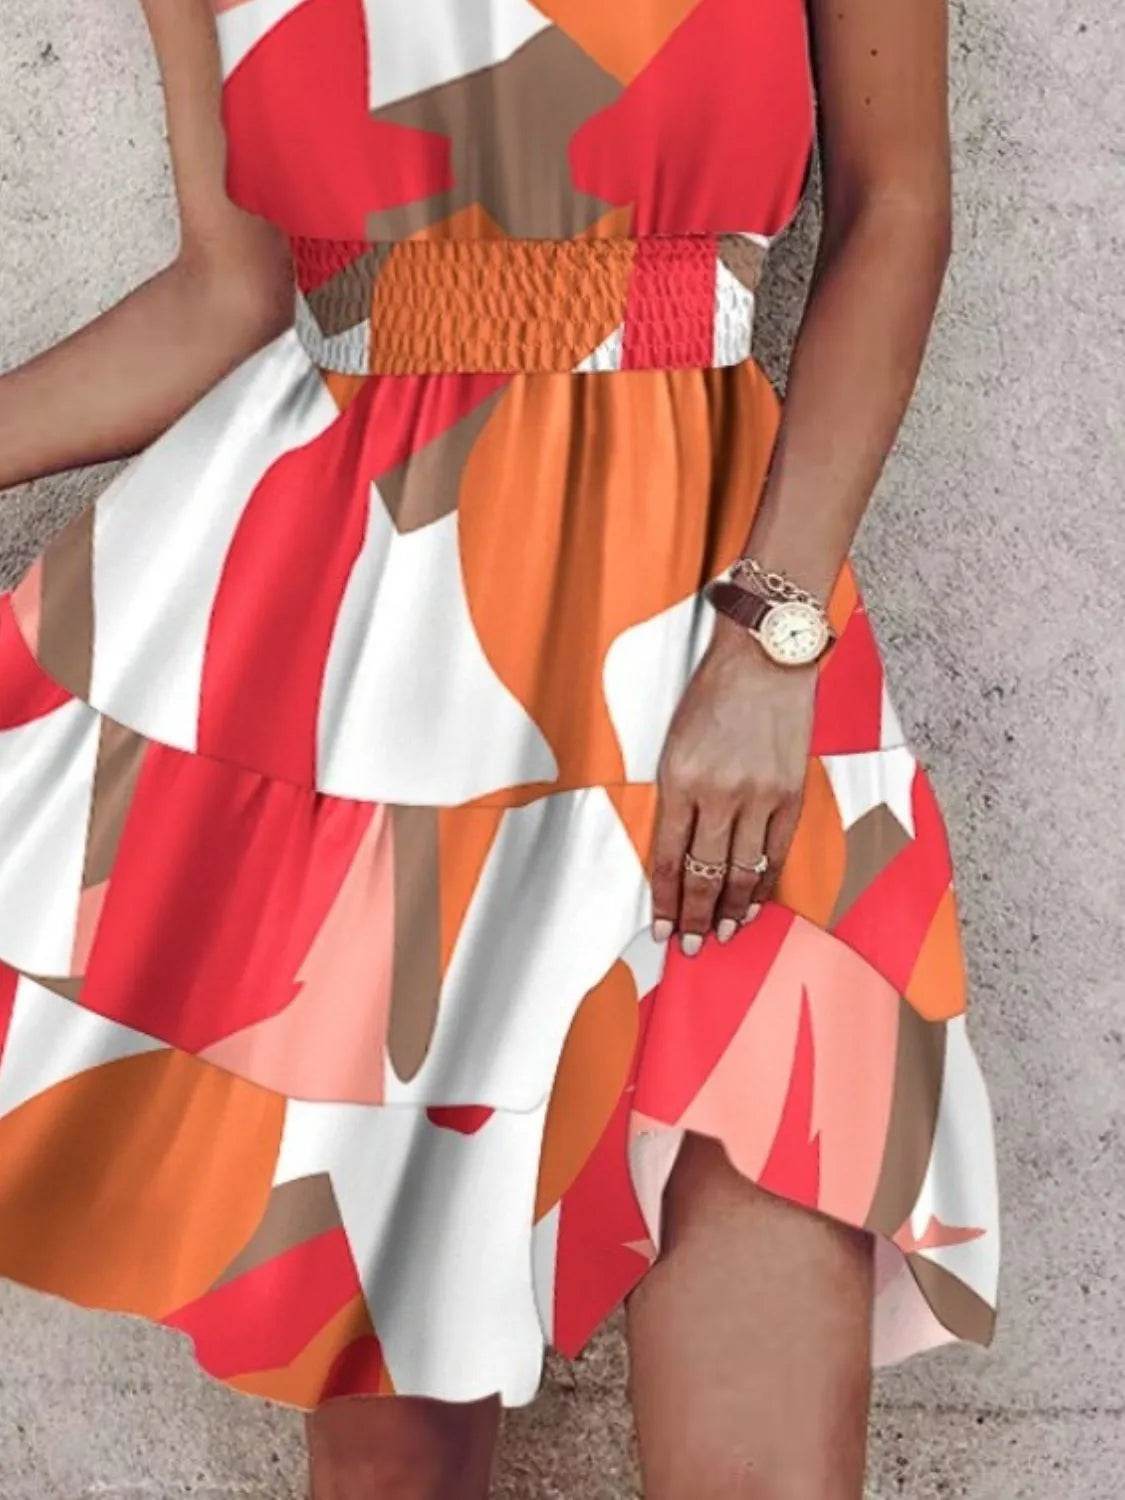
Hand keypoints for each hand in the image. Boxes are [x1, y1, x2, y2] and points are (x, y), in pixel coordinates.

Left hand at [651, 615, 815, 953]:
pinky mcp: (790, 792)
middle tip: (692, 946)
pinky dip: (765, 885)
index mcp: (679, 779)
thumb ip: (675, 795)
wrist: (765, 656)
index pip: (667, 858)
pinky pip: (776, 853)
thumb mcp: (675, 743)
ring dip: (732, 911)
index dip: (665, 901)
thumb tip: (676, 850)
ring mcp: (759, 795)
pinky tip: (757, 905)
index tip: (662, 930)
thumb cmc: (712, 694)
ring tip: (725, 936)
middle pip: (705, 874)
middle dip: (696, 917)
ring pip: (743, 871)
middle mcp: (719, 793)